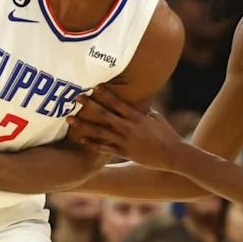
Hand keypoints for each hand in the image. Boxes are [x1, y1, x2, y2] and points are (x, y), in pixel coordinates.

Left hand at [68, 86, 182, 170]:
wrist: (172, 155)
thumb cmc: (166, 134)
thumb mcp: (156, 117)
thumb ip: (144, 110)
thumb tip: (139, 102)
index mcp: (137, 117)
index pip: (118, 103)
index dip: (105, 94)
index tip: (94, 86)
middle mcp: (128, 127)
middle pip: (104, 114)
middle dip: (89, 105)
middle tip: (76, 97)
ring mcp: (125, 141)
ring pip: (100, 131)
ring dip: (84, 125)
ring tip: (70, 120)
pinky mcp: (124, 152)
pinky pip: (105, 148)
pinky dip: (92, 144)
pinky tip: (82, 139)